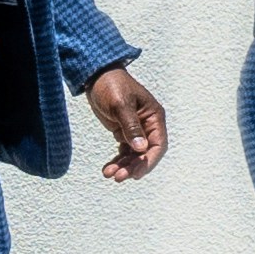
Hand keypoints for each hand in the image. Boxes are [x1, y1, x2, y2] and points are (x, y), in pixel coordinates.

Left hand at [82, 60, 170, 181]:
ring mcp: (136, 129)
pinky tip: (107, 169)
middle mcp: (148, 125)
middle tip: (118, 177)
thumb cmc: (112, 86)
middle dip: (133, 167)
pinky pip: (124, 151)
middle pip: (145, 153)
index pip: (158, 145)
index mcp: (154, 117)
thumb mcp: (120, 105)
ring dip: (123, 166)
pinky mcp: (124, 131)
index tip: (135, 174)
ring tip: (109, 174)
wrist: (96, 75)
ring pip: (134, 155)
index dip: (148, 161)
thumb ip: (131, 126)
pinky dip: (117, 160)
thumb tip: (141, 148)